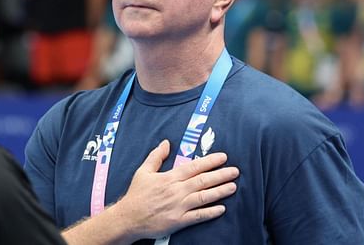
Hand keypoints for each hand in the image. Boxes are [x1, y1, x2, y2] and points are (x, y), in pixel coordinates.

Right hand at [111, 140, 238, 241]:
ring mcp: (178, 206)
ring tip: (233, 186)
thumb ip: (156, 156)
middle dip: (221, 175)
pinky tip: (222, 209)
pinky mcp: (178, 221)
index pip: (194, 167)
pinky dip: (210, 212)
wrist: (128, 218)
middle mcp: (176, 191)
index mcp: (169, 178)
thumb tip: (166, 142)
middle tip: (235, 171)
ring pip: (204, 197)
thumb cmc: (136, 195)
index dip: (210, 161)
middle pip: (203, 181)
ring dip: (220, 191)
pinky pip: (198, 216)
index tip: (223, 157)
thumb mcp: (143, 171)